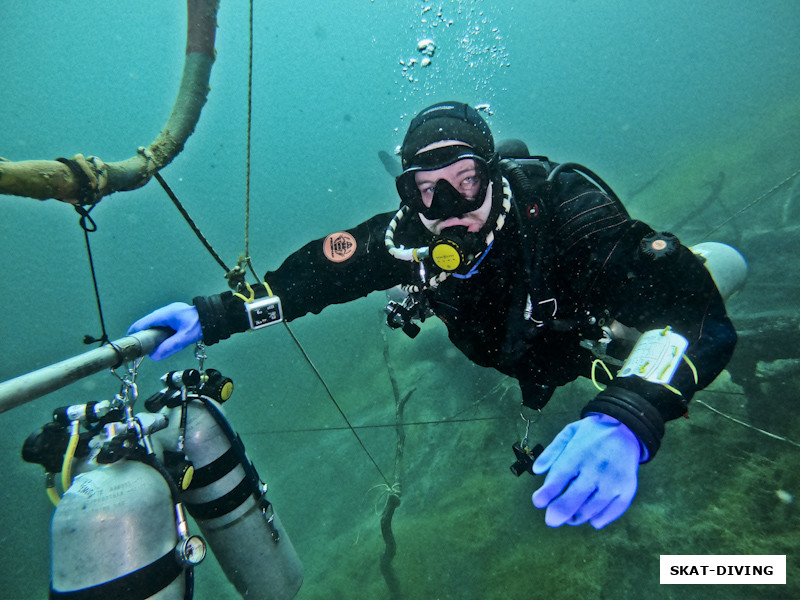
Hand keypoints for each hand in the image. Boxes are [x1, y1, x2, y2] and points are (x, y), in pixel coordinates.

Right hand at [128, 302, 201, 360]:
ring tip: (148, 343)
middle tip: (138, 344)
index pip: (146, 321)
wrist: (215, 316)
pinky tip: (160, 337)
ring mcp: (172, 311)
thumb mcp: (185, 338)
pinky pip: (163, 322)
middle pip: (149, 321)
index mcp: (167, 313)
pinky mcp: (177, 314)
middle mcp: (167, 310)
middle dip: (143, 332)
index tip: (129, 339)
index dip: (136, 330)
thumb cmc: (201, 325)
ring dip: (152, 331)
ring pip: (156, 321)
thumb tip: (154, 356)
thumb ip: (170, 347)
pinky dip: (159, 329)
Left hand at [532, 414, 640, 528]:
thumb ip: (551, 451)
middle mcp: (597, 468)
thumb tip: (536, 470)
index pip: (559, 477)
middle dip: (559, 512)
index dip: (547, 493)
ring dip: (576, 517)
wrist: (626, 430)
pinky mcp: (627, 490)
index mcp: (579, 453)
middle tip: (550, 520)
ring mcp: (613, 481)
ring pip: (591, 510)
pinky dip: (598, 519)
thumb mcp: (569, 433)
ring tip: (569, 516)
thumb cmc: (592, 434)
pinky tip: (591, 516)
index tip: (538, 502)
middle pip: (574, 498)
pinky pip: (610, 513)